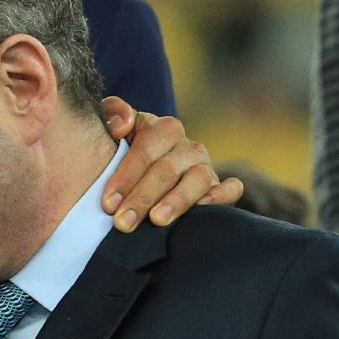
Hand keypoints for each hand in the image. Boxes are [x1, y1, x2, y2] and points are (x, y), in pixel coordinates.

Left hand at [99, 97, 243, 232]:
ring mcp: (206, 165)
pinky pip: (231, 189)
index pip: (145, 152)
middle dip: (142, 199)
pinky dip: (220, 198)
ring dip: (177, 201)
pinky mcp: (221, 186)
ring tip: (157, 221)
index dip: (126, 178)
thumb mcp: (114, 129)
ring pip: (198, 180)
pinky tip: (201, 211)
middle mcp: (188, 146)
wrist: (147, 169)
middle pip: (166, 171)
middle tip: (123, 223)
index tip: (108, 204)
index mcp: (163, 128)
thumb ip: (111, 115)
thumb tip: (120, 126)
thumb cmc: (123, 150)